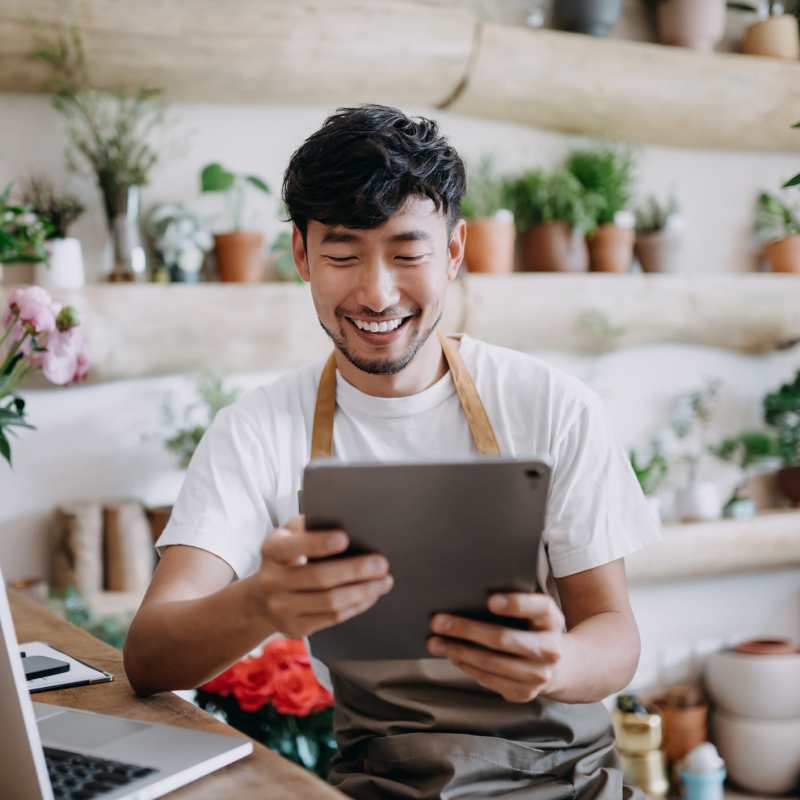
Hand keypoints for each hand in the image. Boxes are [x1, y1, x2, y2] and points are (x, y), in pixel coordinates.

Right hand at [252, 515, 392, 637]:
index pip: (294, 546)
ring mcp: (281, 608)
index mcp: (272, 550)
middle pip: (319, 577)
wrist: (261, 599)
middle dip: (355, 570)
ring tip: (384, 581)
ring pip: (330, 602)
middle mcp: (272, 580)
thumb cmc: (287, 558)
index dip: (319, 543)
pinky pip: (332, 618)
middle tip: (381, 563)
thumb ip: (310, 527)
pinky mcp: (295, 627)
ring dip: (362, 591)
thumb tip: (350, 520)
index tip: (345, 538)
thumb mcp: (290, 536)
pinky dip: (356, 605)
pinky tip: (371, 595)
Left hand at [426, 593, 564, 702]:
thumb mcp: (532, 610)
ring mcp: (539, 675)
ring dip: (458, 651)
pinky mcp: (525, 693)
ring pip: (491, 663)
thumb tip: (466, 596)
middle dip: (466, 630)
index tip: (490, 601)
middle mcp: (550, 649)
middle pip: (503, 639)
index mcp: (551, 619)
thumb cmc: (533, 627)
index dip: (515, 604)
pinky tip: (453, 656)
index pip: (538, 607)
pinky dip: (467, 666)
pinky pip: (489, 679)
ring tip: (436, 642)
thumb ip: (511, 601)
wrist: (558, 663)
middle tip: (437, 621)